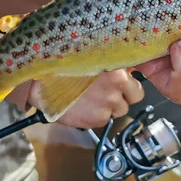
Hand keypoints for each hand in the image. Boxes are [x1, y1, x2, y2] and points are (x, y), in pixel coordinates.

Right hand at [25, 70, 144, 128]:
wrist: (42, 82)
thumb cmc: (67, 65)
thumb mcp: (97, 59)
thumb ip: (116, 66)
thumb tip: (129, 71)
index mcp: (118, 76)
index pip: (138, 90)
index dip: (130, 88)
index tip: (123, 85)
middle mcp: (114, 94)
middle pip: (130, 103)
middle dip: (122, 99)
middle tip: (109, 92)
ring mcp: (104, 109)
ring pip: (116, 113)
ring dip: (109, 108)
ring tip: (93, 98)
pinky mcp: (92, 122)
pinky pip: (102, 121)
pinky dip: (96, 115)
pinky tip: (84, 106)